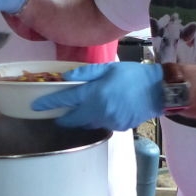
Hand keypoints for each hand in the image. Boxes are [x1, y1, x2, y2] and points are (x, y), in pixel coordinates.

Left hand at [31, 63, 164, 130]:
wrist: (158, 90)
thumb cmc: (133, 75)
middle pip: (73, 120)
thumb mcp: (109, 68)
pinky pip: (102, 125)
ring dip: (81, 119)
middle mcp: (99, 111)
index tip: (36, 106)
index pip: (65, 100)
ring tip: (80, 111)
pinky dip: (98, 120)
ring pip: (87, 124)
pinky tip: (103, 111)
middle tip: (58, 114)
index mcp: (95, 94)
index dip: (49, 103)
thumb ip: (86, 73)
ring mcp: (109, 121)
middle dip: (63, 118)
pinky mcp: (119, 128)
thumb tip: (66, 77)